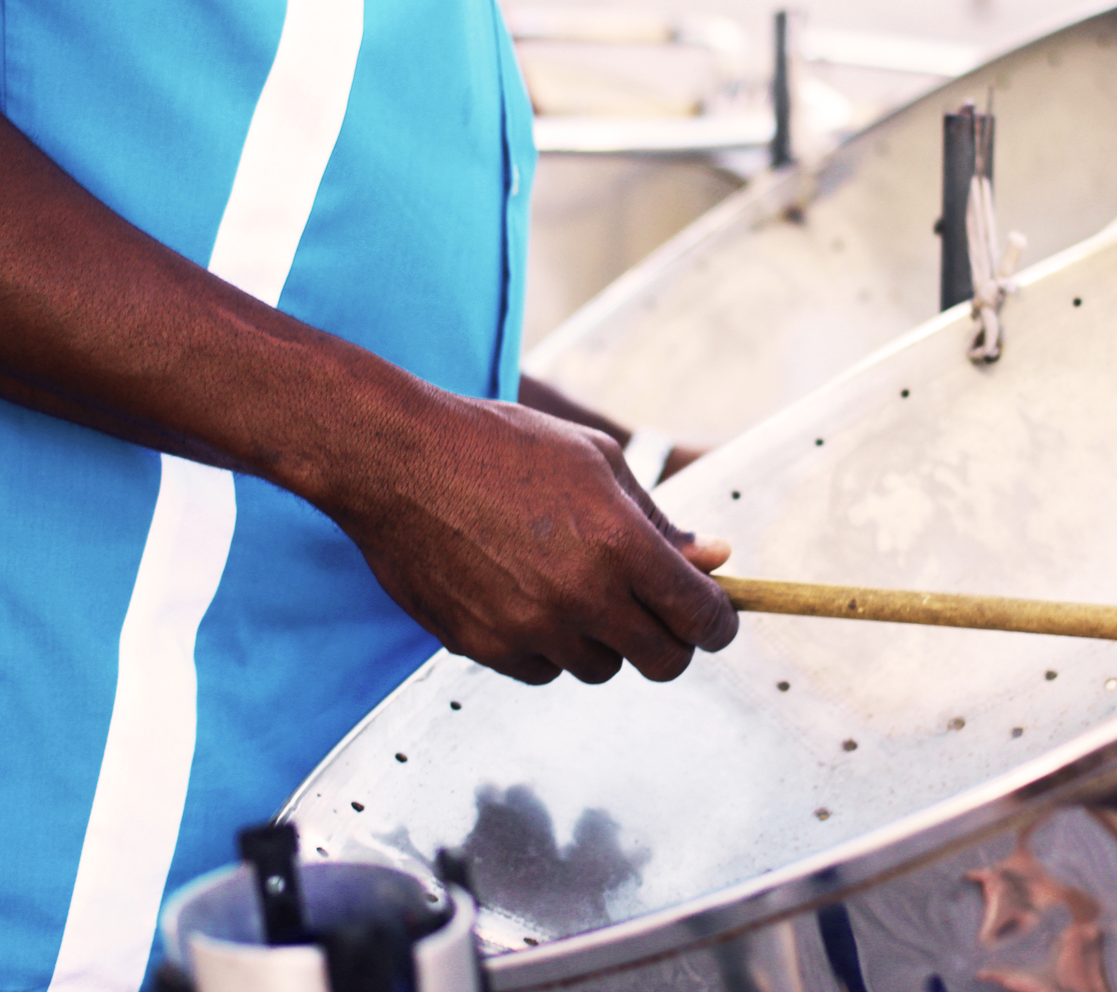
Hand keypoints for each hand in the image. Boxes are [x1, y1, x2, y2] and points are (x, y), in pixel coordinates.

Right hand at [326, 391, 736, 685]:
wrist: (397, 461)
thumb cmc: (499, 446)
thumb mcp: (596, 462)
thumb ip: (659, 520)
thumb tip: (716, 558)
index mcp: (619, 543)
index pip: (700, 617)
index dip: (718, 624)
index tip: (715, 620)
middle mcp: (580, 596)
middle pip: (661, 661)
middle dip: (669, 640)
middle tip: (654, 613)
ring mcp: (529, 628)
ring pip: (599, 668)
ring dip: (602, 640)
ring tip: (570, 584)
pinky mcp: (484, 648)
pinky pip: (542, 671)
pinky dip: (547, 646)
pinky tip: (525, 596)